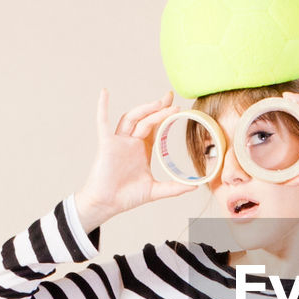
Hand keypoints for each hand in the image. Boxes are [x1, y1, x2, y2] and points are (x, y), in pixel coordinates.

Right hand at [75, 88, 195, 222]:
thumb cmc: (126, 196)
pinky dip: (103, 108)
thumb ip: (174, 188)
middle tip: (171, 98)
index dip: (165, 114)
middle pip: (146, 119)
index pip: (156, 126)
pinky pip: (103, 123)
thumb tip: (195, 187)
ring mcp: (119, 141)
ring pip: (131, 119)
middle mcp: (131, 142)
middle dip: (158, 108)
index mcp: (143, 148)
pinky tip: (105, 93)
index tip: (177, 104)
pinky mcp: (107, 144)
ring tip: (159, 103)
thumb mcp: (155, 191)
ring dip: (144, 110)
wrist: (107, 204)